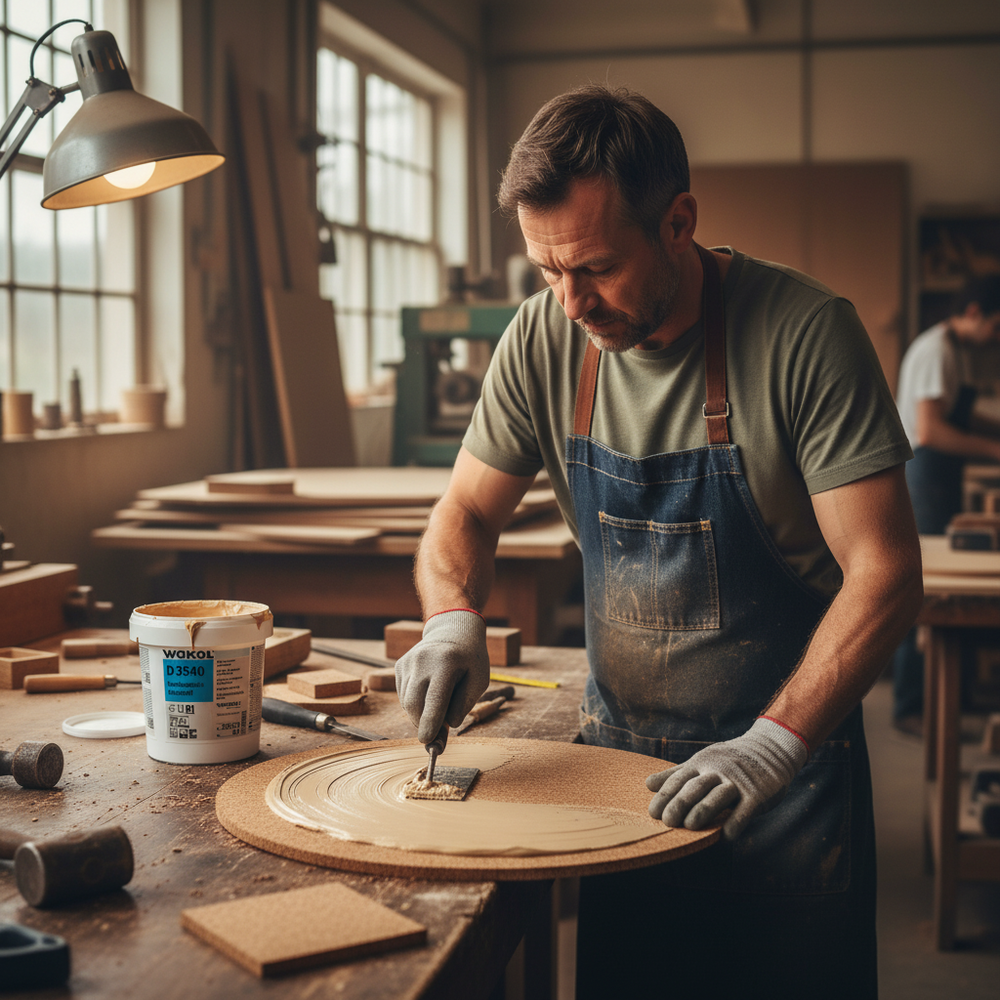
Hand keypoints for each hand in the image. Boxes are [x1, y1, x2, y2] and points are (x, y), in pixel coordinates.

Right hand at [395, 610, 489, 742]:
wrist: (453, 631)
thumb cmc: (470, 658)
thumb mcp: (479, 680)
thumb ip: (464, 703)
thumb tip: (447, 726)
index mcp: (446, 662)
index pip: (434, 700)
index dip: (430, 724)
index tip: (428, 742)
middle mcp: (422, 660)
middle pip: (414, 704)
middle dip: (423, 725)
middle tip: (437, 738)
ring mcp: (408, 662)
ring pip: (407, 702)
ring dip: (420, 715)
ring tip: (439, 708)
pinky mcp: (400, 665)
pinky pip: (403, 695)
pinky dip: (415, 704)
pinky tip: (429, 696)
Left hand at [646, 717, 808, 840]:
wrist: (770, 750)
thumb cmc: (729, 761)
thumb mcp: (702, 761)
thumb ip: (676, 774)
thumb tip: (648, 784)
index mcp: (702, 763)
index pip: (680, 779)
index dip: (665, 795)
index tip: (652, 812)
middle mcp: (718, 771)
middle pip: (696, 787)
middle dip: (680, 804)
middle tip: (667, 821)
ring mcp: (738, 782)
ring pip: (717, 797)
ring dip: (703, 812)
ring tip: (689, 827)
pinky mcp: (758, 794)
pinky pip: (744, 811)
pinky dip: (734, 824)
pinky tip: (724, 837)